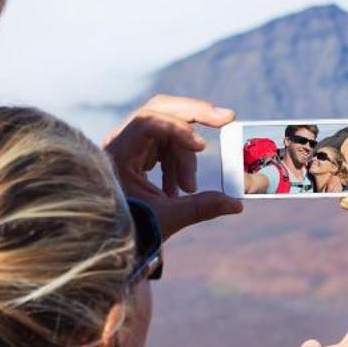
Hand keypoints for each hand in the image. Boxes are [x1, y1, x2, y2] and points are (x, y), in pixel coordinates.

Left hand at [103, 94, 243, 238]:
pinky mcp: (139, 150)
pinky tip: (179, 188)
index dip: (178, 128)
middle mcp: (121, 141)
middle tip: (227, 118)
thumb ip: (201, 208)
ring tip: (188, 189)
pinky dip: (180, 161)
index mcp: (119, 154)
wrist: (111, 236)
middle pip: (161, 110)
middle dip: (195, 115)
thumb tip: (236, 205)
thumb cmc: (132, 227)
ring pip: (169, 130)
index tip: (202, 147)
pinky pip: (167, 143)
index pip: (148, 121)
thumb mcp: (166, 218)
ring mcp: (130, 143)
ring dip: (186, 157)